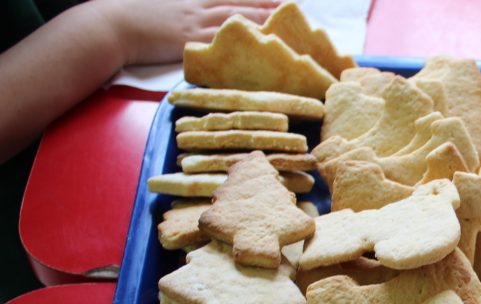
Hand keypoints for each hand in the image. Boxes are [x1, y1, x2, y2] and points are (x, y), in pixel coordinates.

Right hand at [94, 0, 280, 65]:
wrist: (111, 26)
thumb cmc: (131, 16)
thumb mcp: (163, 5)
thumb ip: (183, 7)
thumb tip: (196, 14)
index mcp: (191, 0)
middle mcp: (197, 9)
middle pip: (238, 4)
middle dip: (265, 4)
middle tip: (290, 6)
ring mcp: (194, 25)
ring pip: (234, 19)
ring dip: (260, 19)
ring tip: (282, 20)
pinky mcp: (189, 43)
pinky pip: (219, 42)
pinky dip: (238, 41)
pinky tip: (256, 42)